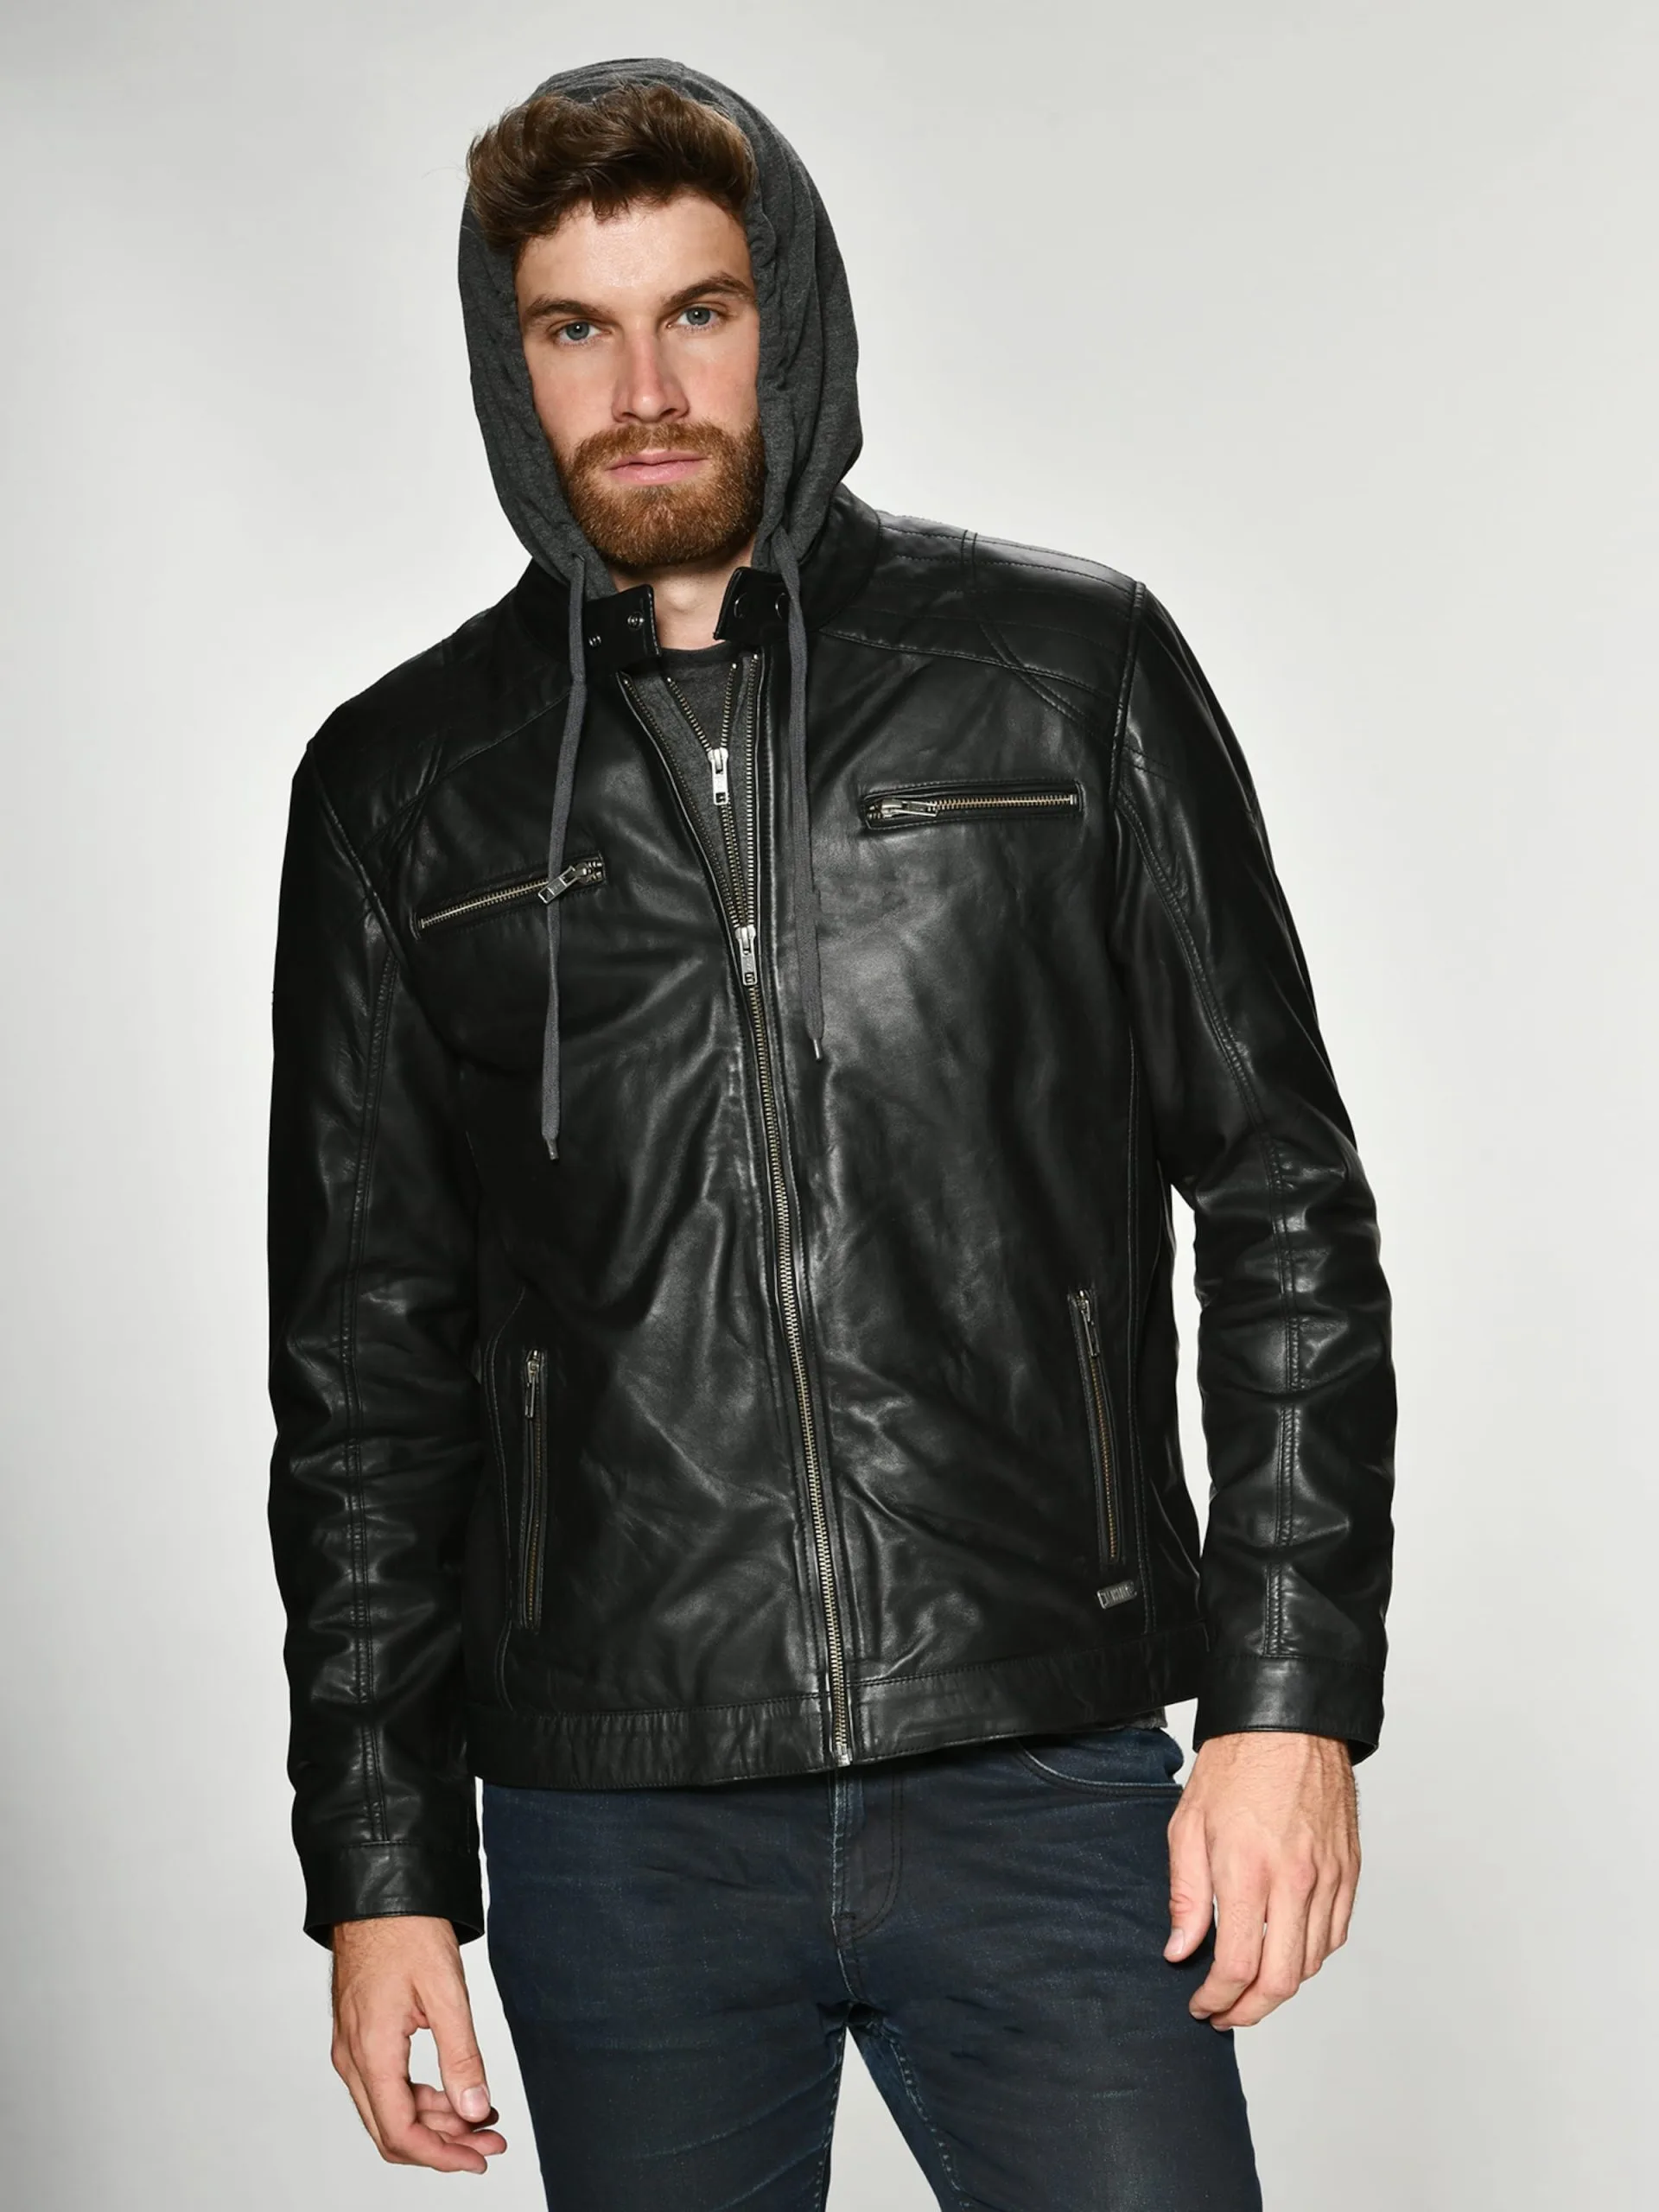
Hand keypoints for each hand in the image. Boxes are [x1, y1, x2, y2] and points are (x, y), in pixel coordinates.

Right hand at [330, 1914, 506, 2171]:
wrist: (378, 1889)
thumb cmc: (407, 1929)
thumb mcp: (445, 1991)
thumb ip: (461, 2056)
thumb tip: (475, 2110)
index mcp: (371, 2051)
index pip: (400, 2132)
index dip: (443, 2155)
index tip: (481, 2156)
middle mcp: (352, 2057)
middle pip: (392, 2131)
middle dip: (443, 2144)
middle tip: (490, 2140)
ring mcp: (351, 2046)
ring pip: (389, 2110)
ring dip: (435, 2121)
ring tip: (482, 2115)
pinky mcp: (359, 2034)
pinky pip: (385, 2085)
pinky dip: (420, 2097)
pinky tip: (454, 2090)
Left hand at [1164, 1730, 1358, 2028]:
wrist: (1290, 1723)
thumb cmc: (1236, 1765)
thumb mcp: (1188, 1825)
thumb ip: (1186, 1895)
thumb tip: (1180, 1951)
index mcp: (1248, 1871)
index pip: (1237, 1966)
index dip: (1216, 1999)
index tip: (1201, 2005)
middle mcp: (1294, 1881)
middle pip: (1281, 1981)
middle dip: (1249, 2012)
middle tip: (1226, 2014)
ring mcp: (1327, 1878)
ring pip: (1311, 1963)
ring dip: (1280, 1988)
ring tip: (1250, 1989)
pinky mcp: (1349, 1871)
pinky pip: (1335, 1934)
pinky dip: (1310, 1956)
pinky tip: (1286, 1953)